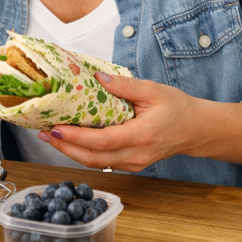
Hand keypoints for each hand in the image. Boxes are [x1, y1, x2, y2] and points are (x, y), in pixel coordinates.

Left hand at [38, 72, 200, 171]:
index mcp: (142, 136)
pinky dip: (84, 154)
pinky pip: (104, 163)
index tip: (55, 128)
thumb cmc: (178, 108)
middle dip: (65, 147)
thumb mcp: (153, 90)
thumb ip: (125, 85)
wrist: (197, 130)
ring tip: (50, 136)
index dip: (76, 138)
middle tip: (43, 132)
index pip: (103, 142)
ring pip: (97, 163)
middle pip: (94, 158)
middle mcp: (137, 155)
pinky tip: (70, 142)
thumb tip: (98, 77)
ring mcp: (135, 163)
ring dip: (71, 152)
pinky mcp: (132, 165)